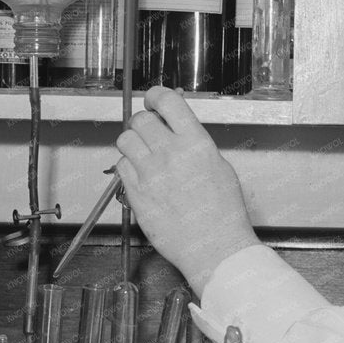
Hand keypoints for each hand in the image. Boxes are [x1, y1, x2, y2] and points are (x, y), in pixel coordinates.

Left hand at [114, 87, 260, 293]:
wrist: (214, 246)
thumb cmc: (223, 212)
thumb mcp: (219, 166)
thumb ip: (195, 143)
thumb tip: (178, 127)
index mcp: (196, 143)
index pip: (167, 101)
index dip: (156, 96)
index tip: (155, 101)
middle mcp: (170, 154)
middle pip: (140, 119)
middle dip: (144, 121)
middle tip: (150, 131)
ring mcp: (149, 173)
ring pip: (125, 139)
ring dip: (132, 142)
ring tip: (143, 153)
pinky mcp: (135, 193)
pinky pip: (120, 166)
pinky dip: (127, 166)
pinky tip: (142, 175)